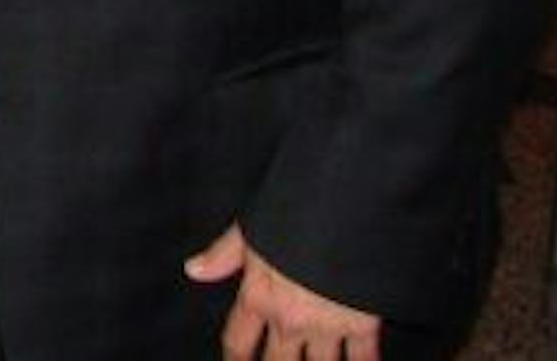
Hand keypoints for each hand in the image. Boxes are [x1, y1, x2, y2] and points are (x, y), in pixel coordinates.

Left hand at [185, 223, 382, 359]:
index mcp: (259, 297)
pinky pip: (363, 359)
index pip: (238, 342)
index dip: (235, 360)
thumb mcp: (251, 229)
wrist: (341, 210)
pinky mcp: (362, 324)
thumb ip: (222, 255)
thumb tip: (194, 270)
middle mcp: (289, 320)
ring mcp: (326, 326)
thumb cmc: (293, 212)